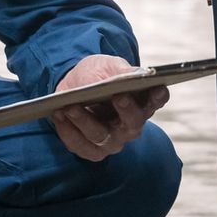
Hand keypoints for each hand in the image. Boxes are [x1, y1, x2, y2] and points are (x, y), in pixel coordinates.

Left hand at [50, 54, 168, 161]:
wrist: (74, 85)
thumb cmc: (97, 75)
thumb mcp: (108, 66)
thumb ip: (121, 71)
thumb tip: (136, 76)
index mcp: (141, 104)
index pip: (156, 101)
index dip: (158, 97)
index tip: (157, 88)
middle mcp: (130, 127)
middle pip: (132, 124)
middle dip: (126, 111)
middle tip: (117, 96)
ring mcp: (111, 141)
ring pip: (101, 136)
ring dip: (84, 121)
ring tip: (70, 107)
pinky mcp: (91, 150)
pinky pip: (79, 145)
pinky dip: (67, 130)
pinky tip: (59, 115)